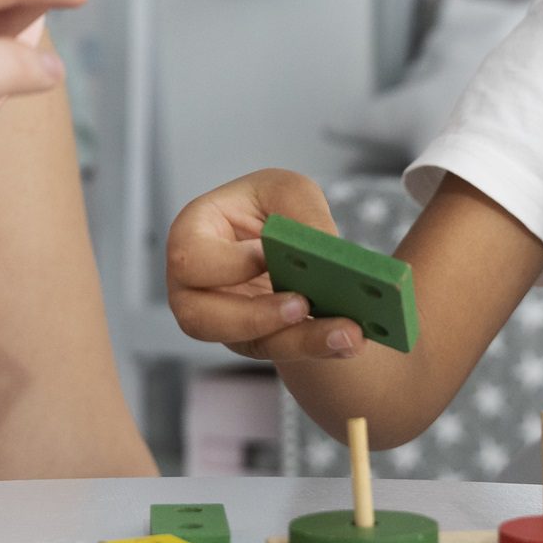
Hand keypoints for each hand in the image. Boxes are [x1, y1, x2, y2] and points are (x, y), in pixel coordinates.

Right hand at [164, 170, 365, 360]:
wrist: (286, 241)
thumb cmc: (274, 207)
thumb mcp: (289, 192)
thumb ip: (303, 216)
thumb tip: (324, 253)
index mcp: (191, 234)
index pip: (192, 259)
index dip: (228, 263)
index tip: (268, 256)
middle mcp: (193, 286)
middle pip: (202, 318)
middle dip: (255, 316)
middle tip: (303, 304)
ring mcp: (220, 320)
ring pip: (246, 343)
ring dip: (298, 340)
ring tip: (348, 332)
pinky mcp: (253, 341)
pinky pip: (280, 350)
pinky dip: (317, 345)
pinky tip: (351, 339)